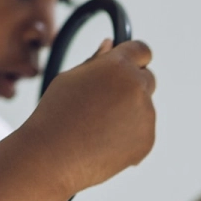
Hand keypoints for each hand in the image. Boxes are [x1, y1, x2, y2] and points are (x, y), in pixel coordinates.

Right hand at [23, 40, 156, 193]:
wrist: (52, 156)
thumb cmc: (55, 114)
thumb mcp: (70, 78)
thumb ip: (96, 61)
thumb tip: (111, 44)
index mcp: (118, 66)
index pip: (141, 50)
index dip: (135, 56)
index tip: (129, 63)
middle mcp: (137, 87)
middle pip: (147, 78)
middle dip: (132, 84)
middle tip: (104, 100)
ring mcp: (146, 116)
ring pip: (143, 108)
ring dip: (128, 112)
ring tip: (96, 126)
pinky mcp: (148, 140)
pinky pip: (142, 131)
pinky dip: (128, 135)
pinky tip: (102, 142)